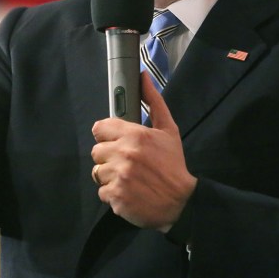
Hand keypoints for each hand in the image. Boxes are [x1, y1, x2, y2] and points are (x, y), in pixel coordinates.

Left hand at [91, 72, 195, 229]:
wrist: (181, 201)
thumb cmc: (173, 164)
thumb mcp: (168, 130)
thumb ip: (154, 102)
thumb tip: (143, 77)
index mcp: (134, 135)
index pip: (99, 128)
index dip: (107, 136)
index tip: (117, 142)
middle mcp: (123, 154)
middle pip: (96, 151)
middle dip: (109, 157)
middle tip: (127, 163)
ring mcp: (118, 177)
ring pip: (97, 172)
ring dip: (110, 176)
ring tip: (129, 178)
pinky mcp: (115, 197)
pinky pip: (102, 192)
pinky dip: (113, 193)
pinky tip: (129, 191)